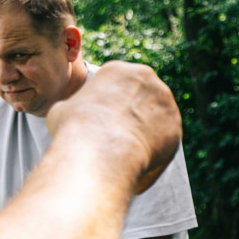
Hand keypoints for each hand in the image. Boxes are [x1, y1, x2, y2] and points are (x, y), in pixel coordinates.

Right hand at [47, 61, 180, 192]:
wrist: (101, 149)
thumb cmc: (75, 129)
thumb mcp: (62, 110)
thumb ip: (75, 107)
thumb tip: (71, 113)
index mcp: (118, 70)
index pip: (121, 86)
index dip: (114, 107)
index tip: (108, 124)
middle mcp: (147, 79)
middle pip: (142, 101)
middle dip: (135, 119)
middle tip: (120, 140)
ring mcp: (165, 101)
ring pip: (156, 121)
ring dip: (147, 136)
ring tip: (127, 158)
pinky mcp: (176, 126)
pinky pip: (165, 142)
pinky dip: (155, 155)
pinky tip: (139, 169)